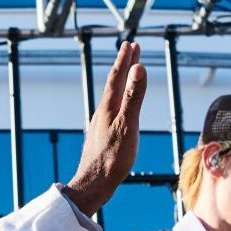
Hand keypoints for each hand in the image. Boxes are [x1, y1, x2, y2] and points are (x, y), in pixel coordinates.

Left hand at [65, 40, 146, 217]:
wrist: (93, 186)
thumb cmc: (111, 159)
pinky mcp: (101, 138)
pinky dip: (118, 101)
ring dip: (121, 83)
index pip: (117, 77)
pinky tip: (118, 109)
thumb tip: (138, 68)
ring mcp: (100, 126)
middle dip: (123, 66)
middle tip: (130, 49)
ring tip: (127, 74)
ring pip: (112, 98)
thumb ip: (134, 97)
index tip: (131, 44)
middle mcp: (101, 114)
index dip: (125, 60)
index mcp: (108, 109)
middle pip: (114, 85)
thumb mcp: (127, 125)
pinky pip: (111, 111)